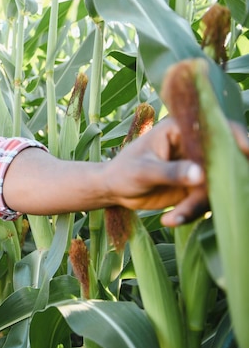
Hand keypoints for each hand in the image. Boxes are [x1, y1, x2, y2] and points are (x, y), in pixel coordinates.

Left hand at [106, 117, 248, 225]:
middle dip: (222, 181)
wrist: (113, 190)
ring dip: (198, 204)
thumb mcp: (143, 172)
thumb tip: (200, 174)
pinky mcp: (196, 187)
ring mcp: (197, 166)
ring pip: (215, 185)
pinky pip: (205, 200)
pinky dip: (191, 212)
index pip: (213, 128)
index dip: (235, 136)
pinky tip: (170, 220)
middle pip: (222, 159)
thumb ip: (170, 172)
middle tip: (205, 197)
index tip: (247, 150)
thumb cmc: (123, 172)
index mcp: (179, 129)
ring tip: (172, 218)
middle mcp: (193, 146)